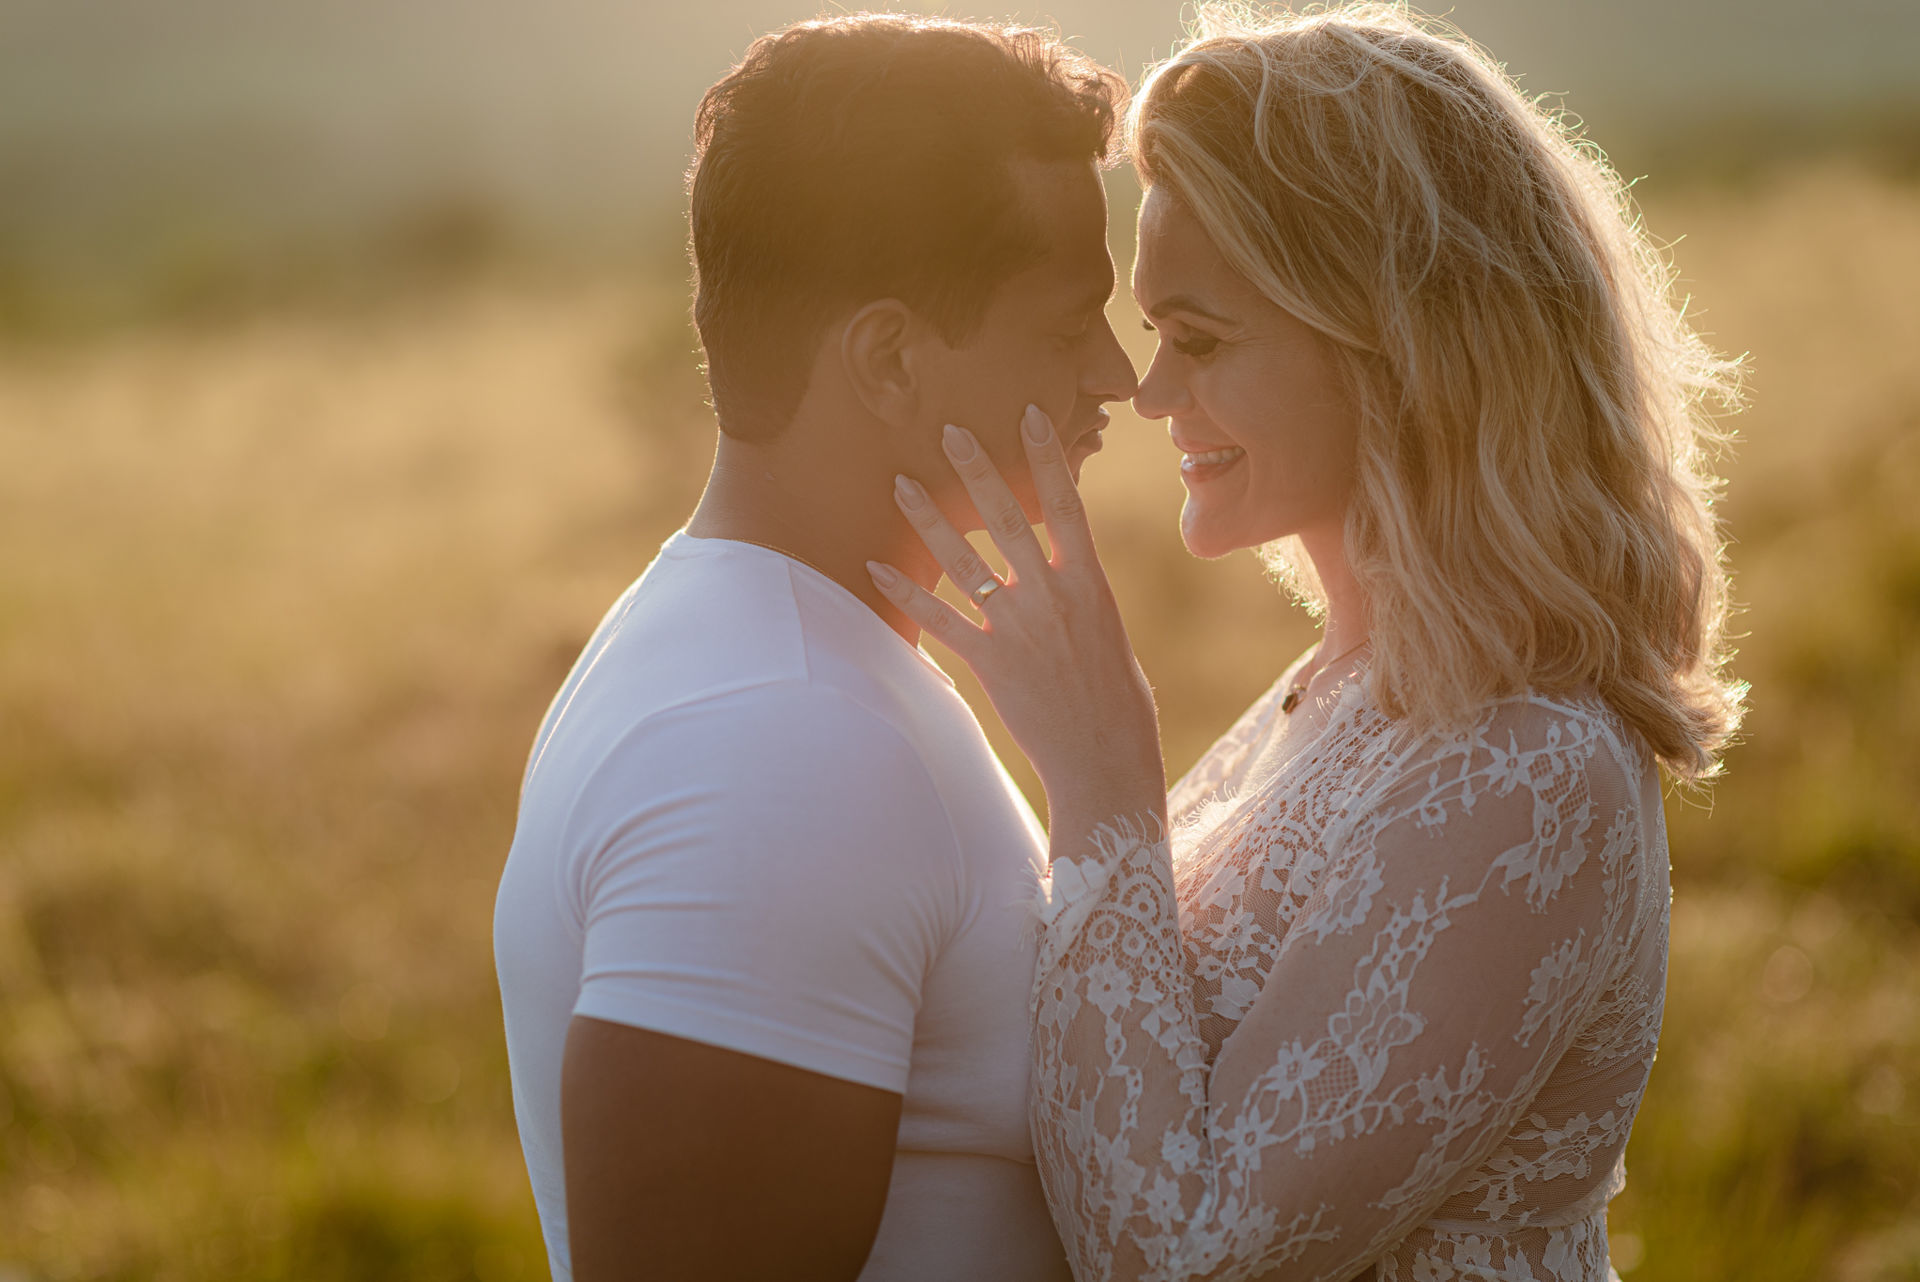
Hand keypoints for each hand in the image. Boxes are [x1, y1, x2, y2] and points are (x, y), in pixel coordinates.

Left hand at [866, 406, 1165, 830]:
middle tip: (950, 431)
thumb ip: (1080, 598)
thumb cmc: (1118, 704)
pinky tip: (876, 568)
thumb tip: (1064, 577)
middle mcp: (1052, 596)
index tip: (1029, 416)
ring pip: (965, 562)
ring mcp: (1018, 627)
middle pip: (1009, 519)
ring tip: (901, 485)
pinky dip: (906, 593)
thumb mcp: (1110, 636)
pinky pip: (939, 620)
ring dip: (929, 521)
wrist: (1106, 758)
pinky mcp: (990, 662)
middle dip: (978, 471)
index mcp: (1090, 584)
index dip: (1047, 459)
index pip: (1068, 506)